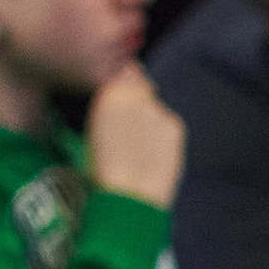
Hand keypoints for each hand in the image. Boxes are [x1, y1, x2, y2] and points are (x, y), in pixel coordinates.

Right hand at [84, 63, 182, 208]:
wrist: (129, 197)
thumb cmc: (100, 170)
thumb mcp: (92, 131)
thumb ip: (109, 102)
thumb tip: (123, 81)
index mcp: (109, 95)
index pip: (123, 70)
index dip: (120, 79)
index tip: (115, 89)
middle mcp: (137, 95)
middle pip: (141, 86)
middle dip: (135, 97)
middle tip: (123, 124)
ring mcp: (159, 110)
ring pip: (153, 106)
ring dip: (146, 117)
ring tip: (135, 145)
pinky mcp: (175, 126)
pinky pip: (166, 122)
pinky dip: (158, 133)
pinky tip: (149, 152)